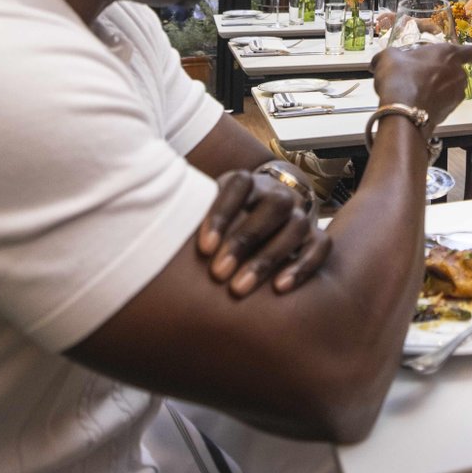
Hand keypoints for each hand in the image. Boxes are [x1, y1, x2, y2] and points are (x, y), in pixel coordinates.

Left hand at [197, 165, 328, 295]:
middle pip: (273, 206)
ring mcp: (301, 214)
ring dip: (268, 258)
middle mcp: (278, 194)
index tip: (202, 248)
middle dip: (244, 240)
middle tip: (217, 273)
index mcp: (248, 184)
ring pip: (296, 227)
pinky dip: (302, 266)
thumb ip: (187, 222)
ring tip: (239, 289)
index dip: (222, 213)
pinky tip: (279, 289)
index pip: (239, 185)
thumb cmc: (222, 228)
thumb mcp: (204, 215)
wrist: (262, 222)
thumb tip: (151, 243)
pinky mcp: (316, 237)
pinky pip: (321, 246)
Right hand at [371, 40, 471, 125]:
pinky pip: (445, 103)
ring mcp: (456, 94)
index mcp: (448, 54)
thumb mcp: (388, 58)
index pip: (471, 52)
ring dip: (441, 88)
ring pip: (453, 88)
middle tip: (426, 73)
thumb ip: (389, 56)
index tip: (461, 55)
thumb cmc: (401, 78)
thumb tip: (377, 62)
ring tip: (419, 89)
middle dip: (445, 72)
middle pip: (459, 71)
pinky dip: (436, 102)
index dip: (467, 53)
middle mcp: (457, 74)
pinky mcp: (449, 112)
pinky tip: (418, 102)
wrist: (402, 112)